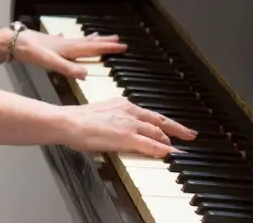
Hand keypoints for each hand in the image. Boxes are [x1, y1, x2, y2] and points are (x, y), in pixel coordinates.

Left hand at [15, 30, 126, 78]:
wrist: (11, 42)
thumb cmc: (30, 51)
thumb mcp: (50, 62)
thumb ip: (67, 69)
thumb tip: (86, 74)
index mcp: (68, 48)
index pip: (93, 48)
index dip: (108, 48)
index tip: (123, 46)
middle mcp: (65, 43)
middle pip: (88, 42)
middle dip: (103, 41)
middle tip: (117, 39)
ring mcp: (56, 42)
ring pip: (78, 40)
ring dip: (90, 39)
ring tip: (98, 36)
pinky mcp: (47, 43)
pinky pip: (64, 40)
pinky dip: (69, 39)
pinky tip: (64, 36)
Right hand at [60, 97, 195, 156]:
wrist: (67, 121)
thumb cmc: (76, 120)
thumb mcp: (100, 114)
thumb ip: (114, 119)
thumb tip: (120, 128)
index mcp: (122, 104)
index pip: (149, 113)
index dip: (164, 121)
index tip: (174, 126)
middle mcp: (128, 111)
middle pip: (159, 121)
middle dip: (177, 129)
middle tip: (190, 134)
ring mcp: (129, 124)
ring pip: (157, 132)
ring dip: (170, 141)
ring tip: (180, 148)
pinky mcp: (127, 136)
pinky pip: (151, 145)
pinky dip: (162, 149)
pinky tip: (170, 154)